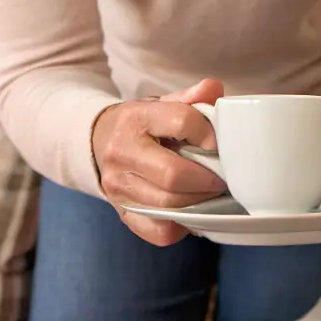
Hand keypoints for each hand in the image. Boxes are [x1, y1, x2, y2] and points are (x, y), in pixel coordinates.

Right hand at [92, 77, 227, 244]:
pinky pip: (158, 231)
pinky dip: (182, 225)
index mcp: (136, 118)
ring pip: (168, 205)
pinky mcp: (121, 213)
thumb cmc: (141, 124)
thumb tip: (214, 89)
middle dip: (206, 179)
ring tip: (211, 193)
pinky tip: (190, 210)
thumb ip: (189, 97)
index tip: (218, 143)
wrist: (98, 142)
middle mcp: (121, 153)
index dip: (208, 134)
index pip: (181, 121)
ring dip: (199, 202)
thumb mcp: (162, 103)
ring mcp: (118, 187)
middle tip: (222, 177)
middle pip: (173, 174)